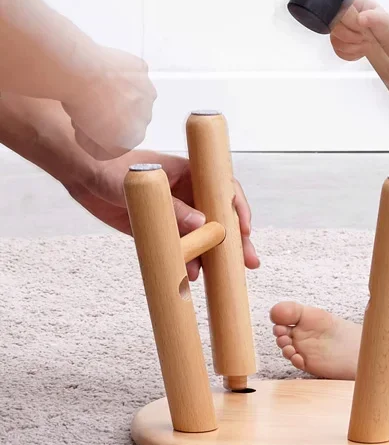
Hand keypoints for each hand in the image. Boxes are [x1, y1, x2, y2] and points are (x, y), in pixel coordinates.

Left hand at [61, 46, 156, 159]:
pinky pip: (132, 73)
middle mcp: (147, 115)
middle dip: (116, 113)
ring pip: (134, 95)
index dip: (103, 132)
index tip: (87, 124)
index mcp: (135, 137)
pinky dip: (121, 73)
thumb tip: (97, 138)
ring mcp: (147, 91)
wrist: (80, 73)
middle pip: (130, 117)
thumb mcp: (84, 139)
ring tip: (96, 86)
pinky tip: (105, 71)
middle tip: (92, 104)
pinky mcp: (142, 68)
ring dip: (121, 93)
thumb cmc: (81, 106)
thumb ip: (96, 146)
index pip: (121, 139)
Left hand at [66, 150, 259, 280]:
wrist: (83, 173)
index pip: (225, 190)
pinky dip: (189, 263)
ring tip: (219, 277)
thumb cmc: (113, 167)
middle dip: (237, 242)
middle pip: (221, 219)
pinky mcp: (162, 231)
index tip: (243, 230)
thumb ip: (173, 206)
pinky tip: (192, 275)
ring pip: (203, 238)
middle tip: (249, 263)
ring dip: (214, 257)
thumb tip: (202, 225)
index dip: (238, 210)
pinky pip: (181, 249)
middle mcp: (190, 195)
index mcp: (192, 174)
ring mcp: (177, 214)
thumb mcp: (145, 186)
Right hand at [330, 0, 388, 61]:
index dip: (351, 22)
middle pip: (334, 27)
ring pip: (336, 41)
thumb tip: (361, 18)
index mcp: (352, 2)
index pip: (338, 10)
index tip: (363, 27)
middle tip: (366, 35)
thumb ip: (374, 17)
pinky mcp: (338, 42)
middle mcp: (342, 14)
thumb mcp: (384, 20)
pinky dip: (352, 53)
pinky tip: (360, 47)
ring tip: (365, 41)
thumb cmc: (386, 26)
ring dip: (354, 46)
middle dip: (353, 36)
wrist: (386, 40)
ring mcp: (338, 28)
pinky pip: (339, 51)